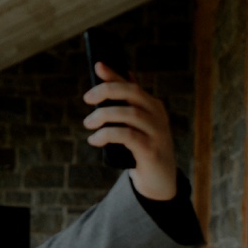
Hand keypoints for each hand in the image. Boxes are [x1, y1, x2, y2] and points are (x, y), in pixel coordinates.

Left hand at [83, 62, 177, 199]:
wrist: (159, 181)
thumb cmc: (143, 149)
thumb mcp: (136, 126)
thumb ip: (128, 105)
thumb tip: (124, 76)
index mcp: (153, 106)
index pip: (131, 85)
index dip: (114, 74)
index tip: (97, 65)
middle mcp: (157, 115)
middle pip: (132, 93)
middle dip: (107, 90)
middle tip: (87, 98)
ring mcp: (156, 132)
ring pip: (129, 113)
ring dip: (103, 116)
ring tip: (88, 124)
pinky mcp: (151, 150)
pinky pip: (127, 136)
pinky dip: (107, 135)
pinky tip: (95, 139)